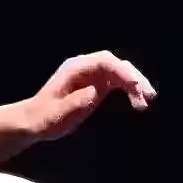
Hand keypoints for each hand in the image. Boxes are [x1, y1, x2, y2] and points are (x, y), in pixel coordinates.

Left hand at [27, 50, 157, 141]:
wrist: (35, 121)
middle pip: (115, 64)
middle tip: (147, 95)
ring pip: (120, 73)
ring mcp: (92, 75)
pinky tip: (138, 102)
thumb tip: (96, 91)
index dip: (121, 71)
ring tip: (147, 101)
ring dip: (135, 85)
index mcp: (74, 68)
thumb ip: (76, 102)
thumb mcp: (58, 113)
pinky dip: (129, 91)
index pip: (103, 61)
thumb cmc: (44, 118)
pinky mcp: (97, 86)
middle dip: (133, 77)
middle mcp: (85, 67)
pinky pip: (118, 83)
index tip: (135, 85)